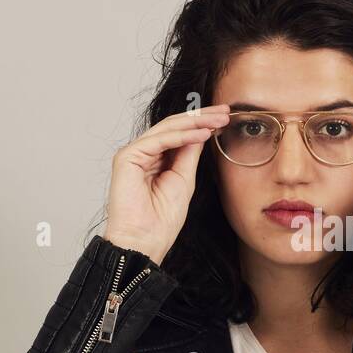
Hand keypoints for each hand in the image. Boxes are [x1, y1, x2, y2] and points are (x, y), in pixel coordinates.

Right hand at [103, 104, 229, 263]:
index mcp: (155, 159)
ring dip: (195, 123)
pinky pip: (158, 140)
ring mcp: (133, 153)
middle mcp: (143, 153)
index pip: (179, 133)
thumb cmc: (161, 220)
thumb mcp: (184, 180)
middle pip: (173, 126)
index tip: (225, 118)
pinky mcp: (127, 157)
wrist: (145, 241)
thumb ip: (189, 155)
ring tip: (217, 119)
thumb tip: (201, 132)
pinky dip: (182, 136)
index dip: (202, 124)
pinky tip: (201, 134)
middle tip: (225, 111)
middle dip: (201, 118)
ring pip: (167, 129)